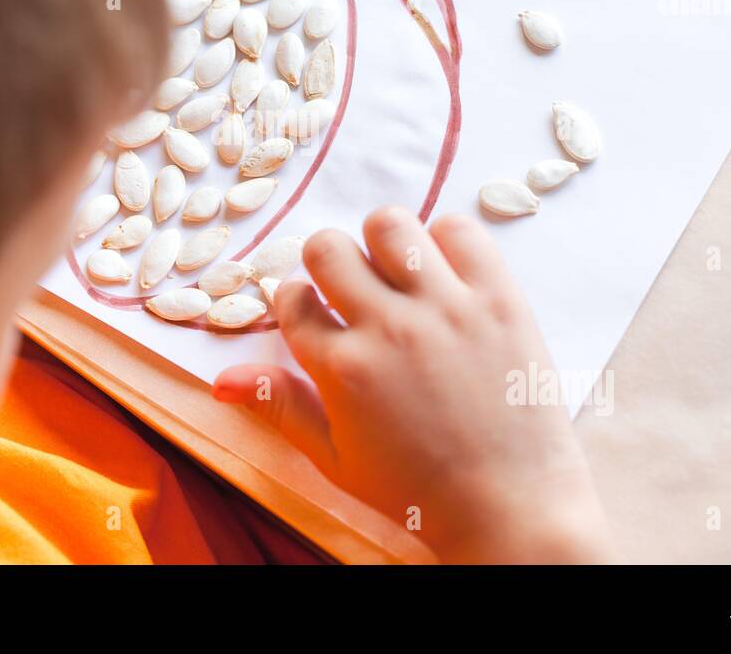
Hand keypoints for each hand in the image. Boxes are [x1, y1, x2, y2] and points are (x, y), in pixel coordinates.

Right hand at [213, 206, 615, 563]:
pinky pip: (458, 230)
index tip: (316, 312)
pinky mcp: (498, 297)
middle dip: (328, 262)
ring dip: (383, 242)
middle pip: (328, 248)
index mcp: (342, 369)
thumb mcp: (335, 458)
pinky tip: (444, 274)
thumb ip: (282, 406)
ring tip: (398, 272)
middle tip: (350, 286)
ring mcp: (446, 308)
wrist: (509, 506)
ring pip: (389, 224)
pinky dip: (445, 241)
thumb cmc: (417, 491)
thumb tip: (221, 380)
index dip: (298, 302)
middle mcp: (388, 328)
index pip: (294, 300)